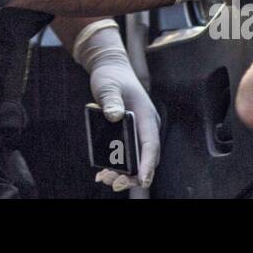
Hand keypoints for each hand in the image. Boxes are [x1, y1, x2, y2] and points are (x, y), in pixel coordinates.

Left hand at [73, 22, 159, 189]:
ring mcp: (138, 131)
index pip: (150, 145)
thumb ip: (111, 100)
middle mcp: (146, 127)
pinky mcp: (129, 133)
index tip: (142, 180)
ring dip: (122, 172)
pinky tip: (102, 172)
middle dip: (132, 175)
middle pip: (145, 158)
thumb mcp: (108, 86)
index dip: (147, 164)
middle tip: (114, 184)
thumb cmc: (111, 76)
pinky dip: (116, 165)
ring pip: (135, 159)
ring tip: (104, 179)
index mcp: (146, 117)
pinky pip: (126, 154)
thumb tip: (114, 116)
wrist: (110, 68)